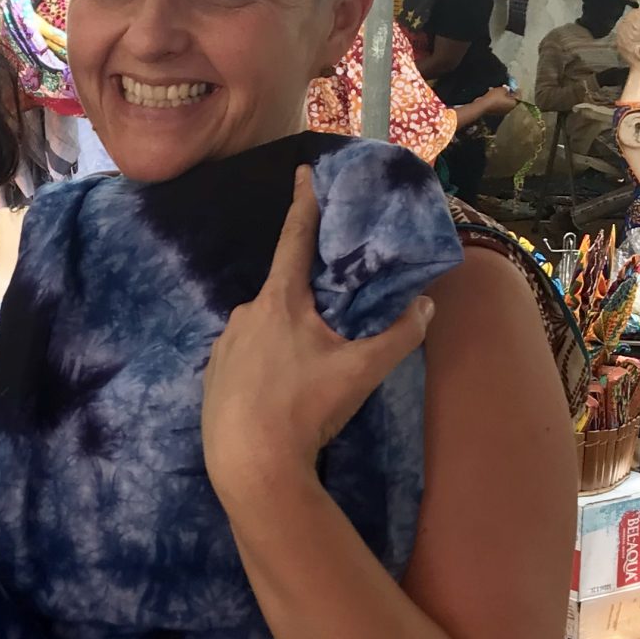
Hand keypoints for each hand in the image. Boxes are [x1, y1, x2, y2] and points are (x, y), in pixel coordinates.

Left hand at [201, 166, 434, 510]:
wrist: (249, 466)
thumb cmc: (304, 410)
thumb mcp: (362, 372)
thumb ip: (398, 335)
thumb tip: (426, 306)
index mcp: (279, 300)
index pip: (296, 239)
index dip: (304, 203)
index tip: (304, 172)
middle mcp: (245, 314)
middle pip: (285, 293)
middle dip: (309, 301)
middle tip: (332, 328)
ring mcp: (224, 346)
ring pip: (265, 329)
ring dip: (288, 339)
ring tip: (308, 377)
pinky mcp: (213, 377)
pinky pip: (247, 358)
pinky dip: (267, 367)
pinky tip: (281, 395)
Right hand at [481, 84, 518, 117]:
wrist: (483, 105)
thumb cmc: (494, 97)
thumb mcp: (502, 89)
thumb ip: (507, 88)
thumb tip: (507, 89)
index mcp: (513, 104)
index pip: (518, 96)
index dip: (517, 91)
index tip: (516, 87)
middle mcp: (509, 109)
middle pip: (510, 99)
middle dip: (507, 93)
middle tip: (505, 87)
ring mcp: (502, 111)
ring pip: (503, 101)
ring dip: (501, 95)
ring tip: (496, 89)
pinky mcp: (495, 111)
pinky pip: (498, 103)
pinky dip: (497, 99)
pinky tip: (492, 93)